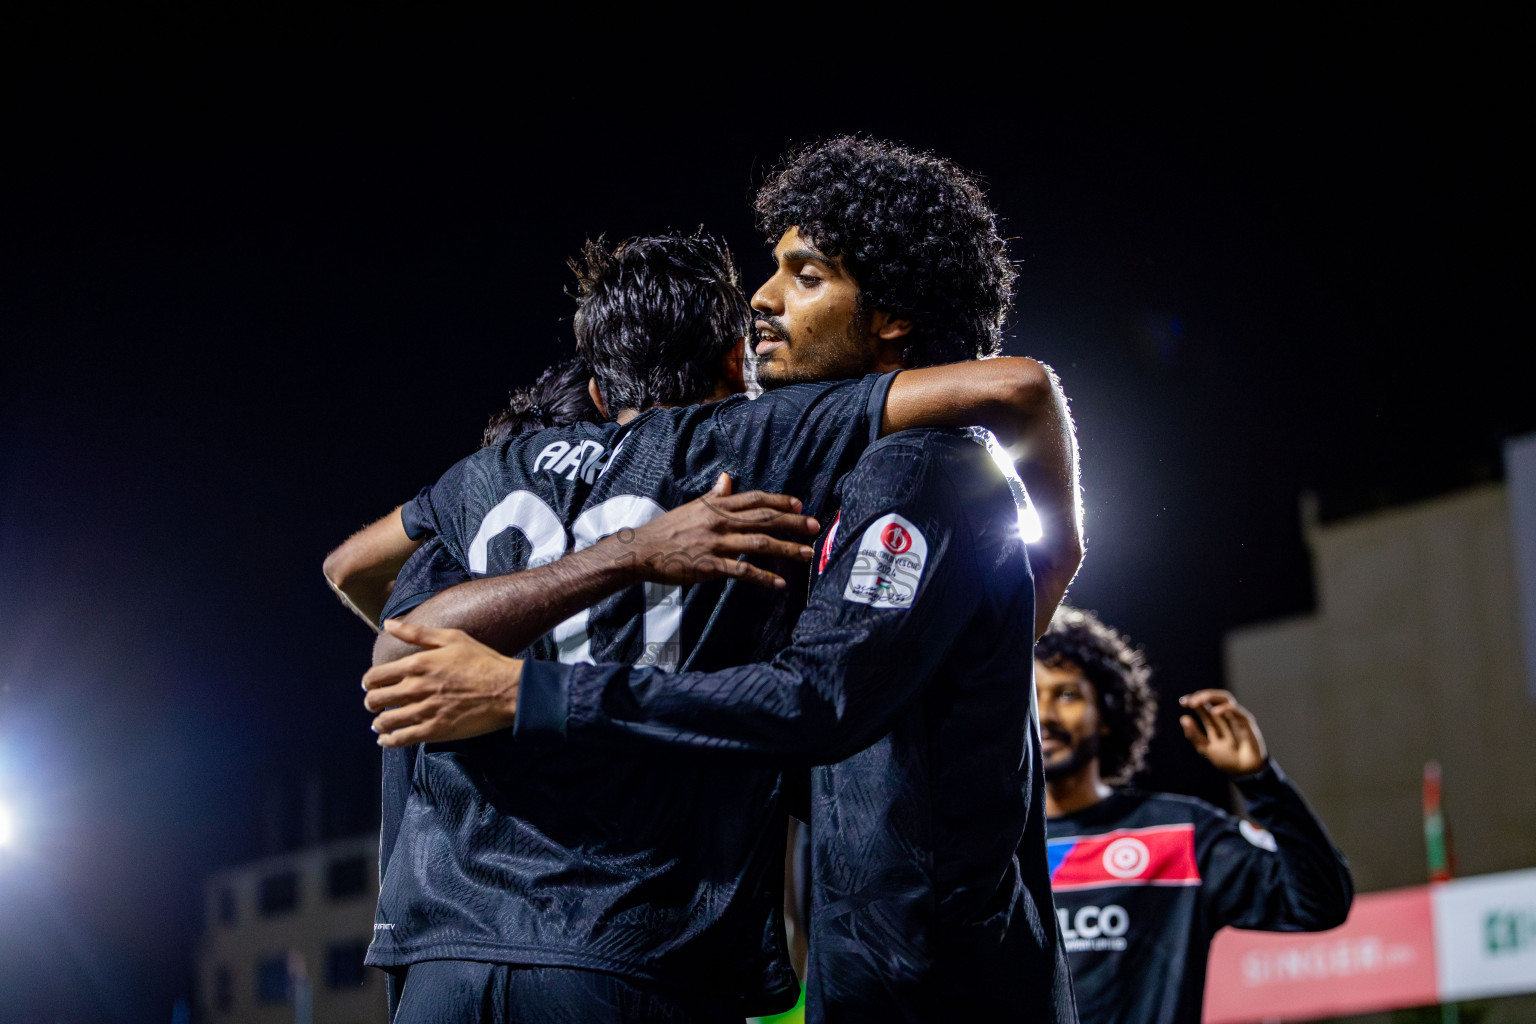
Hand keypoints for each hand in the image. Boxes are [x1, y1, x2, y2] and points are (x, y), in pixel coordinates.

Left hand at [362, 619, 523, 746]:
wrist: (507, 689)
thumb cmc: (482, 661)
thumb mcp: (452, 638)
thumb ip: (416, 633)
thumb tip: (389, 624)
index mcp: (417, 664)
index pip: (375, 677)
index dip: (369, 683)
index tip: (372, 686)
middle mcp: (415, 688)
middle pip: (375, 700)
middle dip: (371, 703)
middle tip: (376, 705)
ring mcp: (424, 711)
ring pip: (385, 721)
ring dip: (379, 723)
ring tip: (381, 723)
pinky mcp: (435, 731)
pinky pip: (401, 739)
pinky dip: (389, 741)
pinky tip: (387, 739)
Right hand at [605, 473, 819, 589]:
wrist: (643, 550)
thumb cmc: (668, 529)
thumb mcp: (693, 507)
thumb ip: (714, 495)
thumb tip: (727, 478)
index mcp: (716, 506)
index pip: (754, 500)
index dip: (779, 501)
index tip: (800, 505)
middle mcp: (720, 521)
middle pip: (764, 519)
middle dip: (792, 523)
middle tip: (815, 527)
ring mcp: (715, 543)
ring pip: (759, 544)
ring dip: (786, 549)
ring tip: (806, 555)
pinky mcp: (709, 566)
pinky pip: (742, 571)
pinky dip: (763, 578)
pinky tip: (779, 584)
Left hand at [1178, 689, 1267, 775]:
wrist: (1245, 770)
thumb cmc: (1227, 759)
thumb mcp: (1206, 748)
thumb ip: (1194, 734)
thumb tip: (1183, 718)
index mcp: (1213, 722)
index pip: (1202, 706)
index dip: (1192, 701)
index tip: (1182, 703)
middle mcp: (1224, 717)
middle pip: (1212, 699)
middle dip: (1200, 696)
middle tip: (1190, 702)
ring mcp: (1235, 717)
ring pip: (1224, 698)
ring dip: (1211, 696)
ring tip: (1198, 701)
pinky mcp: (1246, 721)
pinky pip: (1236, 710)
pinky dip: (1224, 709)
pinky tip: (1214, 712)